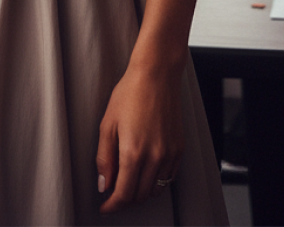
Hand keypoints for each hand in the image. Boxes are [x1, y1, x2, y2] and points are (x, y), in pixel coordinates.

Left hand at [96, 64, 183, 212]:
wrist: (156, 75)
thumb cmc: (129, 94)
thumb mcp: (107, 123)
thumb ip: (104, 157)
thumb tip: (103, 185)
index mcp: (133, 153)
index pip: (124, 194)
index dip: (112, 206)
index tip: (105, 208)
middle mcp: (155, 158)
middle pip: (140, 196)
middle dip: (125, 199)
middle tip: (113, 192)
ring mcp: (170, 155)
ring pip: (156, 190)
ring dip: (140, 192)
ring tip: (128, 181)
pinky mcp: (180, 149)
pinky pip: (168, 177)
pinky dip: (156, 181)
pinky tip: (145, 170)